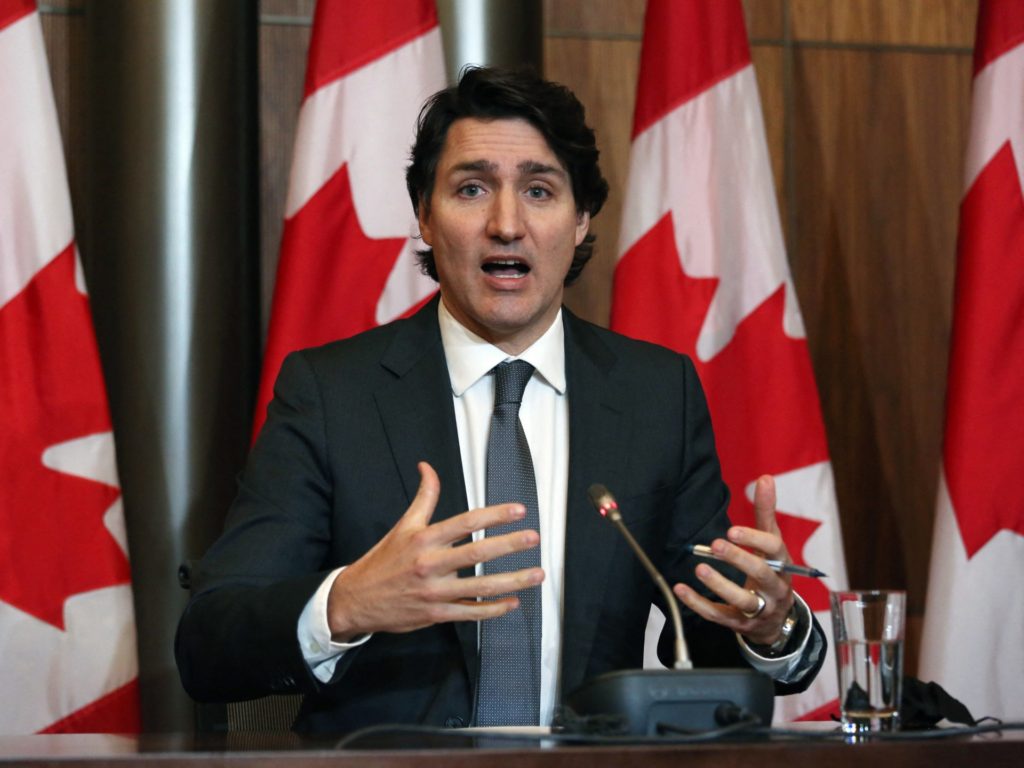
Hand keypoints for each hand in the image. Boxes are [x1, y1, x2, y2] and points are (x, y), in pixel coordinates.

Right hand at [325, 461, 543, 640]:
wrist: (356, 599)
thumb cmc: (382, 562)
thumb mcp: (403, 526)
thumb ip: (424, 498)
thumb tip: (428, 468)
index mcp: (424, 539)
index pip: (466, 522)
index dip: (494, 515)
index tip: (517, 510)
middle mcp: (431, 565)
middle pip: (478, 553)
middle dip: (510, 545)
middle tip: (533, 538)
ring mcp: (435, 592)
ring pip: (481, 586)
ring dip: (513, 580)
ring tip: (536, 574)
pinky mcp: (436, 614)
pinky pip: (470, 612)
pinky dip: (494, 609)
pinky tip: (512, 602)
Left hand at [673, 475, 794, 645]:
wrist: (778, 619)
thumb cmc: (771, 571)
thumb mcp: (772, 543)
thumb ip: (766, 512)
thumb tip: (765, 478)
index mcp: (782, 563)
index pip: (774, 549)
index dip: (755, 539)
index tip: (732, 530)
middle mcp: (774, 588)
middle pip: (760, 574)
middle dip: (738, 559)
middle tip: (715, 545)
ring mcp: (759, 609)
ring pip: (742, 600)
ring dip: (719, 585)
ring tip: (700, 569)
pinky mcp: (740, 624)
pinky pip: (719, 616)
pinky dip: (699, 603)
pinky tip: (681, 589)